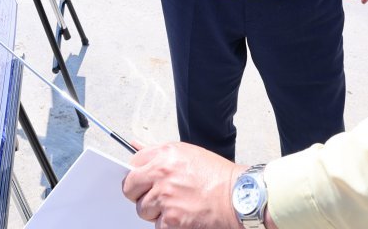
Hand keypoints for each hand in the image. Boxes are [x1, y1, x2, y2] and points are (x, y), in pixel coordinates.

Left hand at [122, 142, 244, 227]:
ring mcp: (165, 197)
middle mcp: (161, 174)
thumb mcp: (187, 153)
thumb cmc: (216, 175)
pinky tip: (182, 216)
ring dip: (155, 211)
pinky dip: (168, 225)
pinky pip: (156, 225)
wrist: (238, 196)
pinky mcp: (171, 219)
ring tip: (175, 206)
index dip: (138, 174)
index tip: (144, 180)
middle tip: (155, 196)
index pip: (133, 164)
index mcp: (164, 155)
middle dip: (139, 194)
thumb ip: (158, 152)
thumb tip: (134, 146)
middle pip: (129, 188)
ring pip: (142, 209)